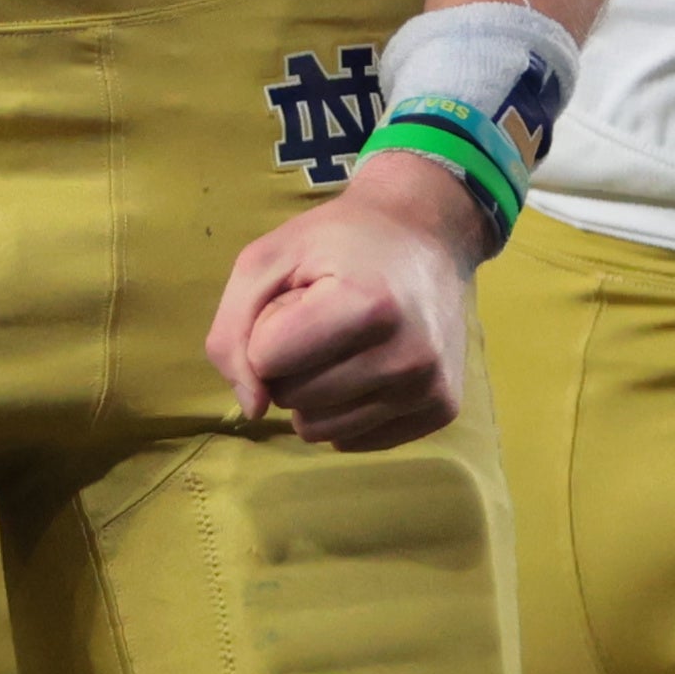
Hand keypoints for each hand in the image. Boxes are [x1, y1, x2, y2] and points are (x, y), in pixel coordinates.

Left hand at [206, 151, 479, 450]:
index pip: (266, 359)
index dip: (269, 326)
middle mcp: (406, 357)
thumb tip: (253, 409)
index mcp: (367, 306)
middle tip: (324, 317)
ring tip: (344, 343)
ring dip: (313, 392)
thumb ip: (232, 332)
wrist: (426, 233)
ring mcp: (429, 389)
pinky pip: (354, 440)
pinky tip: (369, 364)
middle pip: (290, 398)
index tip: (303, 295)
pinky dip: (346, 409)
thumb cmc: (339, 241)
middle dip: (289, 361)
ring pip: (318, 430)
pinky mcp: (442, 410)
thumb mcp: (266, 260)